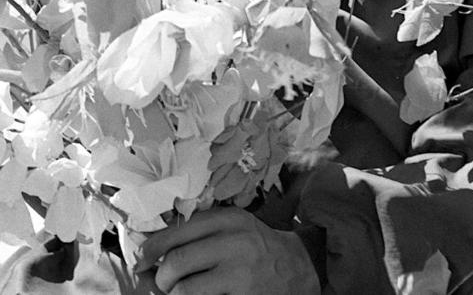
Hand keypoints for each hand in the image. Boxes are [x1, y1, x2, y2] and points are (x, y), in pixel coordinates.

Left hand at [135, 207, 319, 294]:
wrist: (298, 268)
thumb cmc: (255, 248)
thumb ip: (200, 233)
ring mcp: (239, 271)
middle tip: (164, 284)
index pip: (178, 230)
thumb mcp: (234, 229)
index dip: (152, 247)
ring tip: (180, 294)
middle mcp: (235, 241)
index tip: (142, 260)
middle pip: (176, 261)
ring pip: (183, 289)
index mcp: (229, 219)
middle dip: (161, 278)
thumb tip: (149, 253)